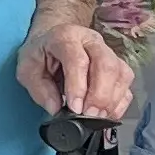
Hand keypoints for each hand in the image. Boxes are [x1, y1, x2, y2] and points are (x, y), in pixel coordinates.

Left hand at [16, 19, 134, 119]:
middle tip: (88, 115)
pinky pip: (127, 85)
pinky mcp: (118, 66)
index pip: (77, 59)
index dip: (78, 86)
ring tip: (96, 117)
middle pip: (106, 65)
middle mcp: (91, 41)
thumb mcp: (27, 69)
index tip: (74, 108)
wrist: (53, 40)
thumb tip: (57, 109)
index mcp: (65, 36)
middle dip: (100, 96)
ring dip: (111, 100)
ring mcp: (108, 52)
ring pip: (121, 74)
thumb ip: (39, 90)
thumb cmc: (41, 54)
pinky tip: (106, 114)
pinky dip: (120, 103)